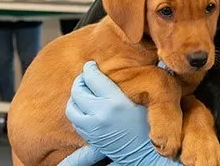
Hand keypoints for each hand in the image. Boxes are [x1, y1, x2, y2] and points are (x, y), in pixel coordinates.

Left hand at [65, 61, 180, 165]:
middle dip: (80, 82)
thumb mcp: (140, 100)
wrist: (146, 153)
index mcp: (115, 101)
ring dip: (75, 98)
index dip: (90, 68)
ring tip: (83, 93)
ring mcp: (93, 127)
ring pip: (72, 107)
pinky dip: (77, 112)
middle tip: (86, 78)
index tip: (91, 65)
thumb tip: (106, 70)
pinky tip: (86, 109)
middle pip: (78, 91)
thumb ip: (121, 86)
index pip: (93, 78)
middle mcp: (100, 114)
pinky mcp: (90, 138)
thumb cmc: (147, 124)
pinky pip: (75, 121)